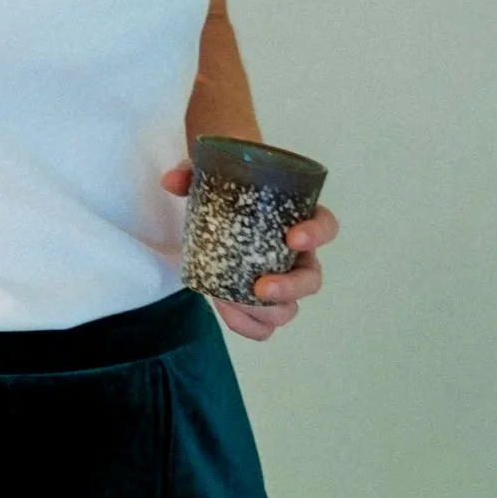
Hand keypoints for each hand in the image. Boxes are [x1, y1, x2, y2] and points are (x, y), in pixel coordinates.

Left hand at [161, 164, 338, 344]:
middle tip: (261, 286)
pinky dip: (248, 324)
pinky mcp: (258, 301)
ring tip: (232, 301)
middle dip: (290, 287)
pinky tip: (225, 309)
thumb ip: (192, 172)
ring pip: (289, 308)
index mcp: (298, 219)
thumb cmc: (228, 190)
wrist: (217, 208)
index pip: (325, 226)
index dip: (317, 235)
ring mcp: (280, 281)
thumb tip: (171, 181)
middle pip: (311, 279)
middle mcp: (297, 255)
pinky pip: (264, 325)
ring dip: (266, 312)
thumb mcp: (211, 173)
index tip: (293, 237)